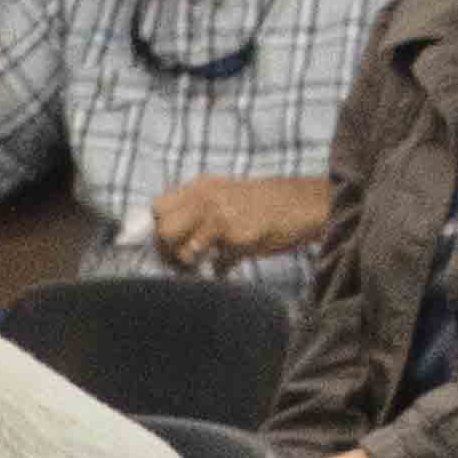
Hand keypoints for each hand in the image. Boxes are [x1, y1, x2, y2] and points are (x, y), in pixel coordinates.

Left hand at [151, 174, 336, 269]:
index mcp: (200, 187)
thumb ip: (200, 214)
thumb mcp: (226, 198)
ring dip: (187, 263)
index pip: (157, 208)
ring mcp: (220, 216)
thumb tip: (177, 244)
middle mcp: (205, 198)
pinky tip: (226, 267)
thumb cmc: (264, 206)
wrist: (301, 204)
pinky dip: (218, 270)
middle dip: (167, 252)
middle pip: (163, 229)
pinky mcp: (237, 236)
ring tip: (200, 267)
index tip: (166, 247)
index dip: (157, 230)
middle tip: (180, 264)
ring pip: (181, 246)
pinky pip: (214, 262)